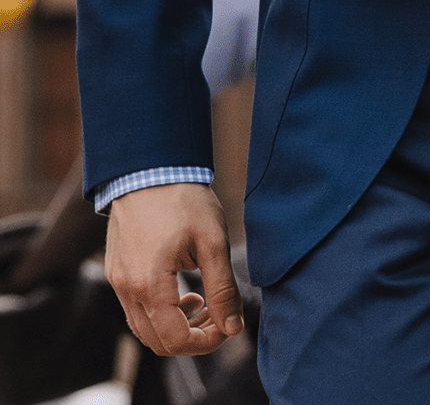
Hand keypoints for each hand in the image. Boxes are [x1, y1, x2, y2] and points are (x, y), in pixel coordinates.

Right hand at [105, 183, 243, 355]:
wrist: (150, 167)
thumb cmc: (183, 199)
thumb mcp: (213, 241)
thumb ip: (223, 288)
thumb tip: (233, 328)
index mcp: (149, 284)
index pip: (175, 340)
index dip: (206, 343)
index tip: (227, 326)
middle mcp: (126, 289)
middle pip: (158, 342)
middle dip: (193, 338)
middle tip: (219, 315)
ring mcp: (117, 282)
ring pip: (144, 330)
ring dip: (176, 328)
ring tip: (203, 301)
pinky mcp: (116, 272)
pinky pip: (135, 311)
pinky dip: (160, 314)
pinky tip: (183, 291)